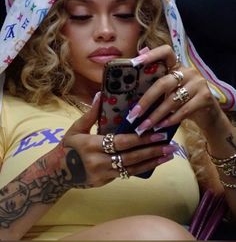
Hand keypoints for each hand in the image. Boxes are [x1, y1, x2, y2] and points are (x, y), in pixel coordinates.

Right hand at [62, 95, 176, 186]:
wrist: (56, 173)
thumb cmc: (68, 146)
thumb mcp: (76, 128)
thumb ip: (91, 113)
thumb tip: (101, 94)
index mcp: (92, 145)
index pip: (121, 142)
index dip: (141, 139)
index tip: (157, 133)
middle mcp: (99, 161)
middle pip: (131, 156)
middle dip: (152, 150)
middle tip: (170, 145)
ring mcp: (103, 174)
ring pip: (132, 168)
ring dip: (152, 161)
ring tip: (168, 155)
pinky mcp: (105, 181)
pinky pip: (126, 174)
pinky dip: (142, 168)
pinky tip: (154, 163)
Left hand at [126, 45, 222, 133]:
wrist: (208, 113)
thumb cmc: (183, 99)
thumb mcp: (171, 89)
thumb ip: (156, 82)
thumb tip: (131, 80)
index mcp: (177, 65)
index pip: (165, 52)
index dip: (151, 55)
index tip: (135, 63)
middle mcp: (188, 71)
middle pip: (163, 83)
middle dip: (147, 100)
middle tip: (134, 114)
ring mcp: (198, 83)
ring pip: (172, 100)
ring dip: (156, 115)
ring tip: (144, 126)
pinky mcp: (205, 97)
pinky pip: (184, 110)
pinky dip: (170, 120)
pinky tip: (160, 126)